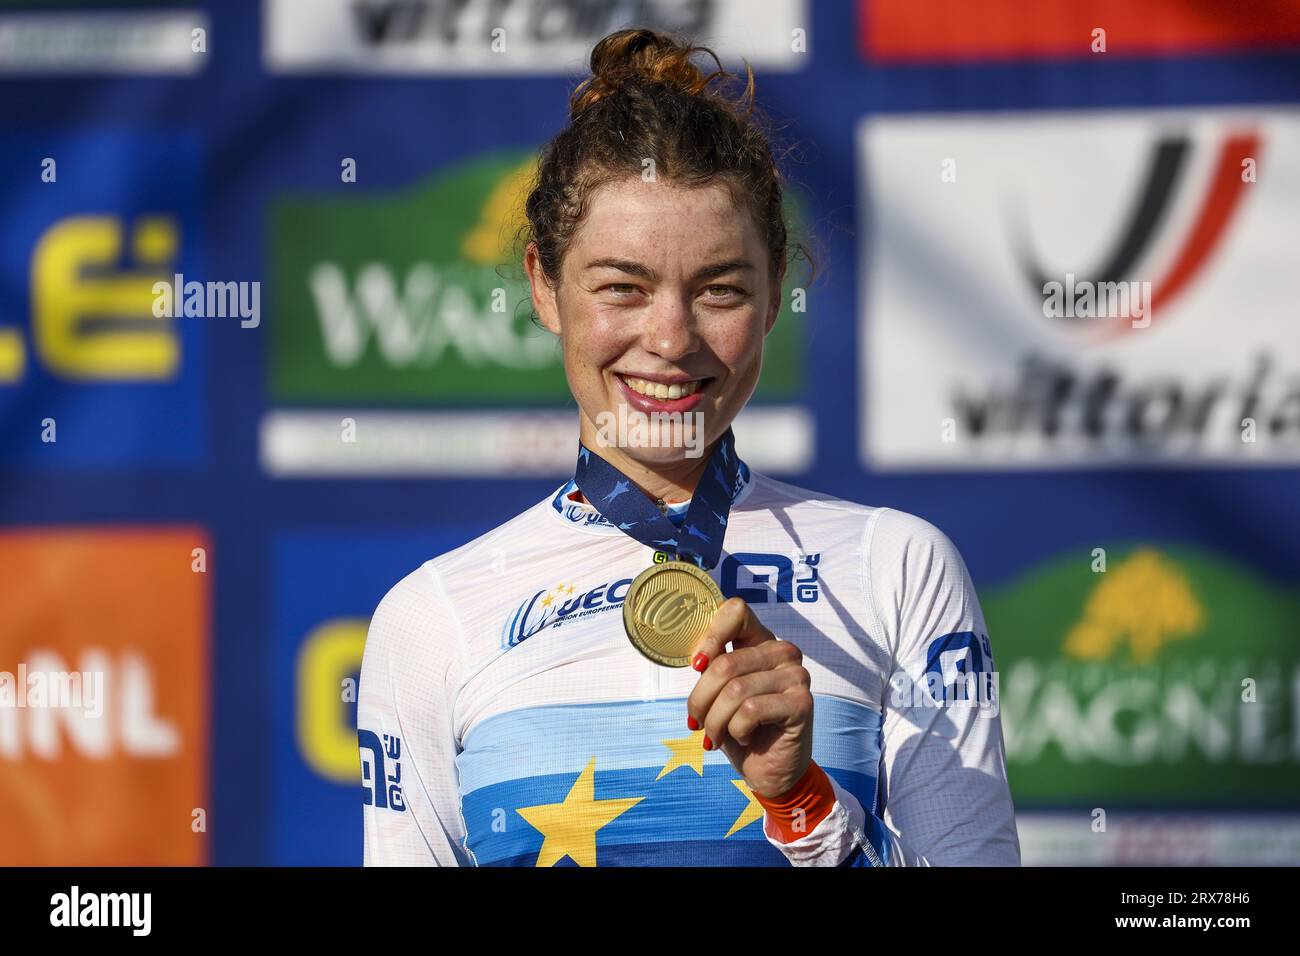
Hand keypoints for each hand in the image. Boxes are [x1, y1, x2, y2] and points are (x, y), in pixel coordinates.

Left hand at [686, 597, 813, 798]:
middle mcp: (783, 652)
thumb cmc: (740, 728)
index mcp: (761, 640)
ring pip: (734, 691)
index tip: (696, 665)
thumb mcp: (719, 694)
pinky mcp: (802, 703)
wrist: (768, 771)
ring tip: (715, 736)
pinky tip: (745, 737)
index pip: (736, 611)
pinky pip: (751, 711)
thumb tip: (696, 658)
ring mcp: (796, 675)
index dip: (710, 635)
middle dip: (701, 700)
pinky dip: (737, 730)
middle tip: (696, 723)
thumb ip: (712, 668)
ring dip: (715, 721)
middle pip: (725, 664)